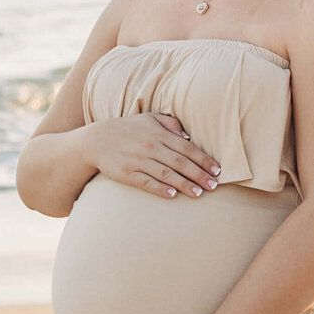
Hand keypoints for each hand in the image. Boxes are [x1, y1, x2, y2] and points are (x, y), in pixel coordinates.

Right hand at [86, 113, 220, 200]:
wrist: (95, 140)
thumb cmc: (127, 129)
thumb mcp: (148, 118)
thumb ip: (170, 124)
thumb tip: (188, 137)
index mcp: (158, 133)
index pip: (187, 148)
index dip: (203, 160)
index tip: (217, 170)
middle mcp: (150, 146)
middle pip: (180, 163)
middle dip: (199, 175)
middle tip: (214, 186)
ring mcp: (138, 161)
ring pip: (166, 174)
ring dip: (184, 184)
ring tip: (199, 194)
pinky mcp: (126, 174)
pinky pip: (146, 182)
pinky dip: (160, 188)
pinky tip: (172, 194)